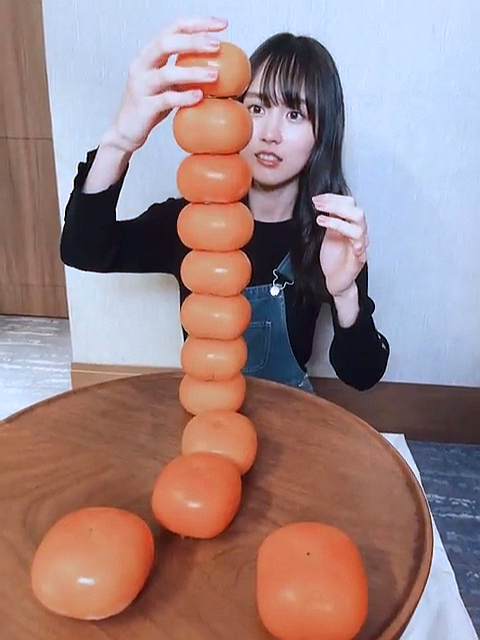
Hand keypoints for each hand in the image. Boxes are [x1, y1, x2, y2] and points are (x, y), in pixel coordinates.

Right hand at [107, 16, 227, 151]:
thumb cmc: (149, 107)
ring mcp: (141, 86)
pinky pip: (166, 100)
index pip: (173, 29)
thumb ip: (185, 72)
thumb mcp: (168, 85)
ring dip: (193, 72)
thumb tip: (217, 66)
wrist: (126, 131)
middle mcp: (142, 65)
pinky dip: (184, 97)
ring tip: (214, 75)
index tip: (221, 25)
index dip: (197, 24)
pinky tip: (199, 97)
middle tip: (217, 45)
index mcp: (149, 55)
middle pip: (167, 43)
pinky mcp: (144, 107)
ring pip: (167, 73)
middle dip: (194, 41)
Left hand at [312, 194, 368, 297]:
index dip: (333, 198)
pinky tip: (336, 236)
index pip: (349, 203)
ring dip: (338, 220)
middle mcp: (358, 233)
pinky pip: (360, 247)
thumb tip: (323, 202)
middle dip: (336, 205)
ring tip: (320, 219)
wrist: (336, 280)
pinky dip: (349, 240)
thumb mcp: (328, 234)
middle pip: (356, 212)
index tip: (317, 198)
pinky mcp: (359, 258)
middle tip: (318, 204)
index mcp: (351, 225)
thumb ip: (330, 219)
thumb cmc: (334, 259)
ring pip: (359, 227)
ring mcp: (360, 245)